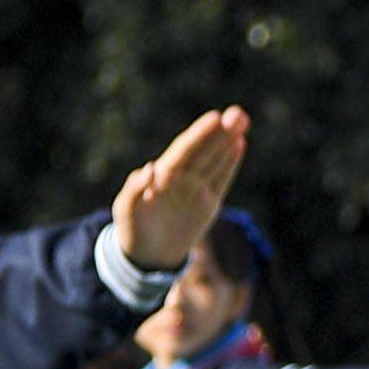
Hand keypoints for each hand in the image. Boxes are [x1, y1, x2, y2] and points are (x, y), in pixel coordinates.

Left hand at [112, 108, 251, 272]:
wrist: (147, 254)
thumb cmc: (132, 229)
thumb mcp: (126, 211)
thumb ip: (134, 190)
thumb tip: (148, 168)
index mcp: (162, 176)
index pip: (185, 151)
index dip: (200, 136)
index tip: (215, 118)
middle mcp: (181, 178)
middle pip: (204, 151)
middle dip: (220, 132)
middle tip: (238, 113)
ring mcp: (196, 189)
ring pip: (216, 160)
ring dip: (229, 141)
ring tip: (242, 120)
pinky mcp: (208, 202)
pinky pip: (222, 179)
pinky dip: (231, 162)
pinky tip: (239, 143)